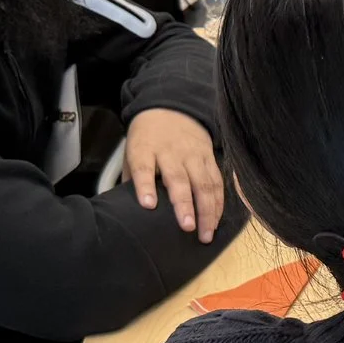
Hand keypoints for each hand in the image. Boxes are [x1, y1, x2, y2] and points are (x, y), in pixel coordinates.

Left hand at [124, 108, 225, 242]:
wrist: (171, 108)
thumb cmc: (147, 139)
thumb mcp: (131, 152)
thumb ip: (131, 178)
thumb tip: (125, 210)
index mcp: (145, 149)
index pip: (144, 167)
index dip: (145, 186)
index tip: (148, 205)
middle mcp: (171, 152)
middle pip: (178, 179)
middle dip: (184, 204)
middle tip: (187, 227)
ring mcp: (193, 155)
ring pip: (203, 183)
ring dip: (207, 210)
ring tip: (206, 234)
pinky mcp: (209, 157)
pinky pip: (216, 182)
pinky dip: (218, 203)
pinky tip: (216, 221)